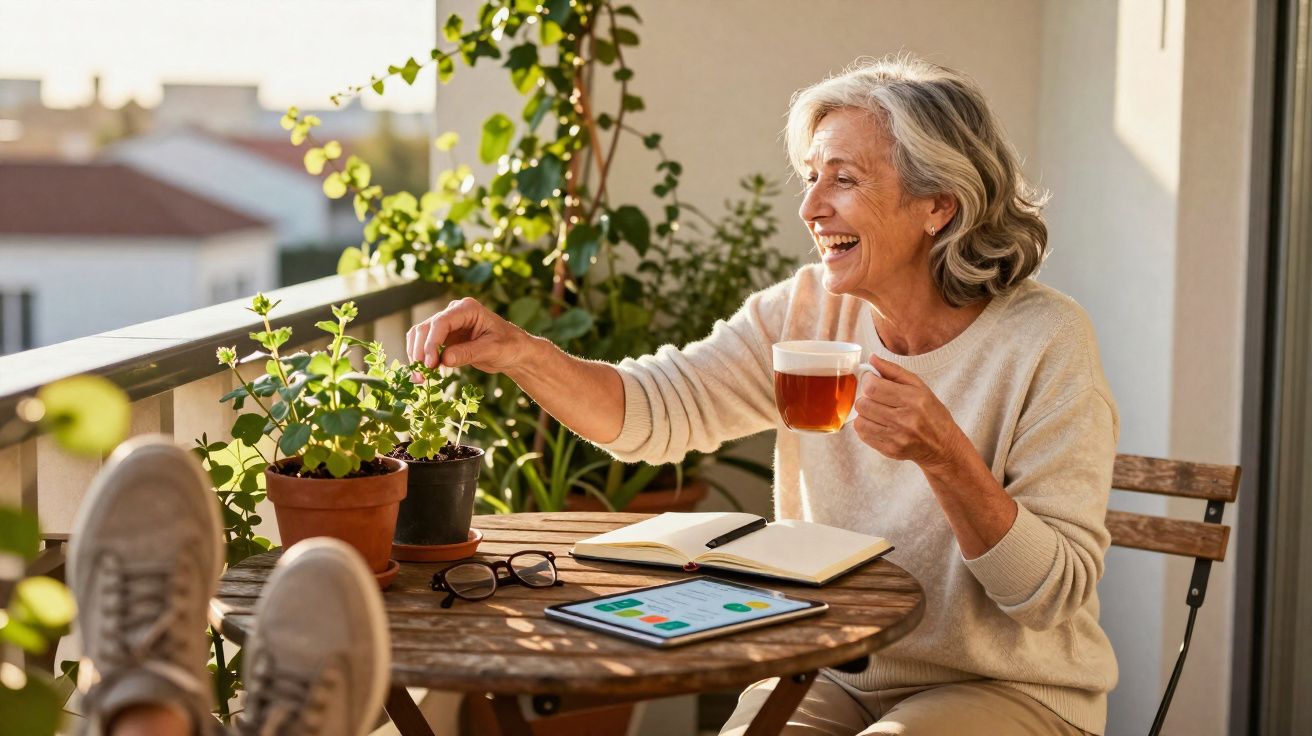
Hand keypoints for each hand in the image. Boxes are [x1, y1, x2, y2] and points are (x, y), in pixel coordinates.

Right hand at [406, 297, 532, 374]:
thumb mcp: (492, 350)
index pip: (441, 322)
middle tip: (421, 374)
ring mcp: (447, 325)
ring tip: (419, 377)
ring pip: (421, 336)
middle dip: (420, 351)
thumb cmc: (509, 346)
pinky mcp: (444, 338)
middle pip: (426, 328)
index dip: (432, 343)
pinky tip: (423, 375)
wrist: (514, 352)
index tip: (429, 364)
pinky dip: (421, 359)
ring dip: (417, 356)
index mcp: (467, 308)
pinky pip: (425, 346)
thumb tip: (444, 359)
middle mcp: (454, 312)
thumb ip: (468, 353)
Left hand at [852, 355, 965, 468]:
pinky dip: (866, 426)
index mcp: (913, 399)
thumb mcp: (919, 386)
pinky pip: (863, 435)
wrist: (943, 445)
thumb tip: (872, 358)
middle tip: (875, 397)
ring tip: (877, 411)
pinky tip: (878, 423)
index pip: (873, 387)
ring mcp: (897, 437)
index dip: (867, 381)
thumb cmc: (931, 412)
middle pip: (863, 404)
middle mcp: (905, 419)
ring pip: (860, 420)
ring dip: (865, 413)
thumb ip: (893, 371)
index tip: (871, 380)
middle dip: (865, 397)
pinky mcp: (890, 450)